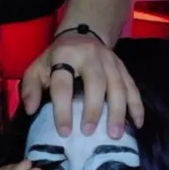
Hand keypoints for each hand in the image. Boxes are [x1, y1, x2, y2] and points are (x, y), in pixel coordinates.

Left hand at [19, 31, 143, 137]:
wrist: (82, 34)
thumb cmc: (56, 58)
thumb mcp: (37, 67)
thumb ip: (31, 88)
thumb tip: (31, 110)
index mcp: (65, 56)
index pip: (63, 84)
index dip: (63, 109)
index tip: (64, 132)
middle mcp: (91, 56)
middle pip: (96, 82)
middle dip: (93, 109)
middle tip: (89, 132)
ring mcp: (110, 61)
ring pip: (118, 85)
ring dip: (118, 111)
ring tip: (114, 134)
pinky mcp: (123, 67)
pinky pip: (133, 87)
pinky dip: (137, 106)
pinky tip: (137, 124)